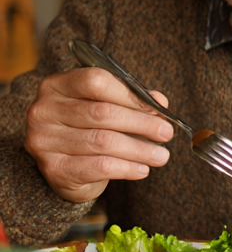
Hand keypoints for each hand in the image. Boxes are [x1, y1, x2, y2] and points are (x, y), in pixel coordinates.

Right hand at [24, 67, 172, 202]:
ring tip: (161, 156)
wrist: (64, 169)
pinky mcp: (54, 169)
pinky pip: (99, 167)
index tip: (158, 108)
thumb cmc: (88, 130)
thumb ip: (131, 100)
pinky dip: (127, 168)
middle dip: (141, 124)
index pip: (96, 82)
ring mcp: (44, 140)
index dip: (131, 95)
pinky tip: (142, 170)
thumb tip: (159, 101)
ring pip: (104, 142)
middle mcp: (44, 110)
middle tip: (167, 133)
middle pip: (102, 113)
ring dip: (139, 149)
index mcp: (56, 86)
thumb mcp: (107, 108)